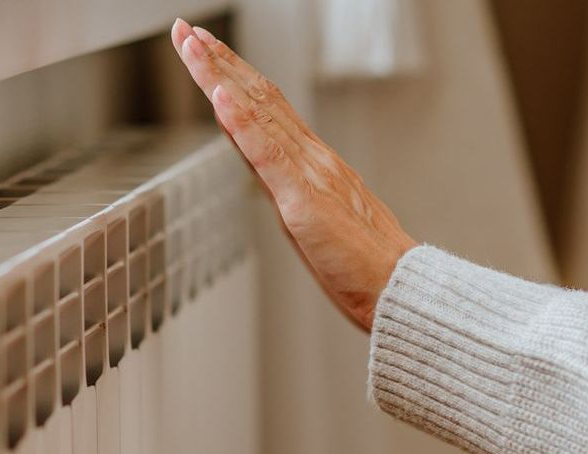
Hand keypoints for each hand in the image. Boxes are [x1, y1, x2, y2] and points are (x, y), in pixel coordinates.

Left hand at [170, 19, 416, 330]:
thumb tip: (269, 175)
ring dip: (220, 77)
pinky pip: (267, 154)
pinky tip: (221, 96)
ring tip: (193, 46)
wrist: (400, 289)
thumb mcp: (320, 219)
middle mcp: (310, 158)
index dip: (234, 75)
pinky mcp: (303, 200)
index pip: (266, 106)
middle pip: (257, 97)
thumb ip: (293, 190)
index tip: (206, 49)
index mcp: (313, 163)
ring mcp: (307, 175)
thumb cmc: (365, 265)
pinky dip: (242, 121)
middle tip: (187, 31)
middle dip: (217, 62)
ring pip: (257, 113)